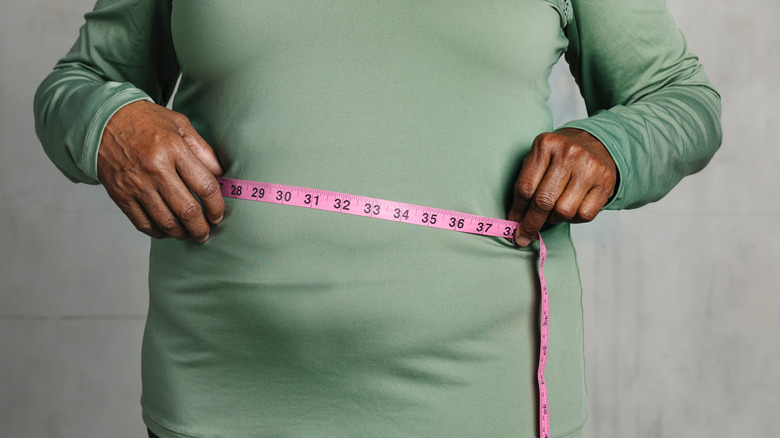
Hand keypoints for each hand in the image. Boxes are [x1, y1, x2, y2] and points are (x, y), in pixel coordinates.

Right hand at [97, 100, 224, 242]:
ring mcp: (136, 184)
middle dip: (202, 228)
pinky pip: (143, 223)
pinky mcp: (120, 195)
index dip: (217, 206)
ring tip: (190, 234)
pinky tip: (168, 231)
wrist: (103, 120)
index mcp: (174, 149)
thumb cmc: (146, 121)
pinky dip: (159, 233)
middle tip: (207, 232)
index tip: (219, 214)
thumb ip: (203, 151)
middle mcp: (155, 169)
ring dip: (182, 234)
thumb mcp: (180, 125)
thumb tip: (221, 176)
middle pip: (187, 210)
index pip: (205, 186)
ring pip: (166, 222)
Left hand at [508, 128, 616, 245]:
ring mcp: (589, 168)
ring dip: (553, 220)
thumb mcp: (539, 158)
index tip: (513, 223)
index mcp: (546, 145)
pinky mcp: (605, 182)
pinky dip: (573, 219)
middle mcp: (569, 154)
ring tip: (551, 214)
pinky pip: (584, 215)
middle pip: (543, 201)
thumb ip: (527, 183)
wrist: (594, 145)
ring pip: (564, 211)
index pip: (525, 187)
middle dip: (531, 224)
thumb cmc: (559, 157)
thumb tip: (516, 219)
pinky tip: (570, 210)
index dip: (517, 210)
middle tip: (523, 237)